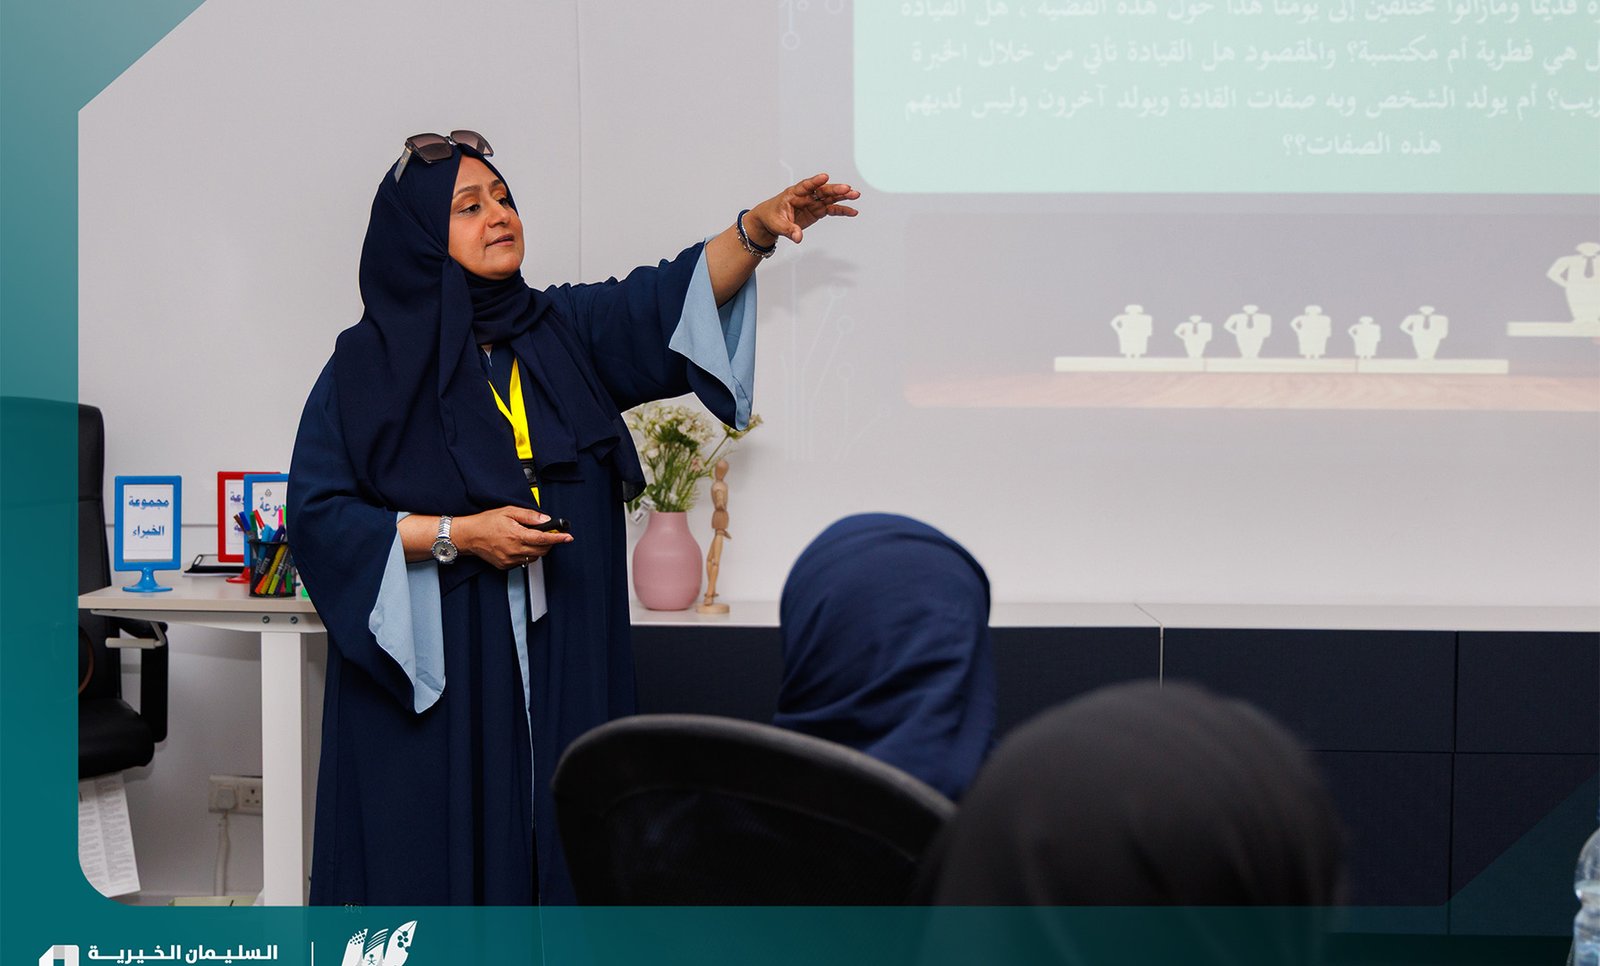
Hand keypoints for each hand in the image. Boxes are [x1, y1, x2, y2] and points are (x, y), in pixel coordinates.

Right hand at [453, 506, 572, 569]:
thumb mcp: (508, 511)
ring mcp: (510, 559)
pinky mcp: (505, 565)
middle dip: (549, 543)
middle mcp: (514, 549)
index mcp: (516, 535)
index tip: (568, 537)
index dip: (558, 538)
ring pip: (533, 558)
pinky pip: (522, 562)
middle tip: (548, 535)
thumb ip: (529, 516)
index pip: (543, 539)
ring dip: (538, 549)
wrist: (468, 535)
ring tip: (530, 539)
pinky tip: (519, 546)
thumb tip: (545, 519)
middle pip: (542, 551)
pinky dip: (526, 555)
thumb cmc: (486, 522)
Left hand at [745, 172, 859, 246]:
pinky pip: (831, 209)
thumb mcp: (777, 225)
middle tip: (847, 189)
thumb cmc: (772, 217)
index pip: (805, 186)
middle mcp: (806, 196)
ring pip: (830, 198)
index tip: (825, 177)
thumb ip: (788, 230)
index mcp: (793, 194)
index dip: (815, 181)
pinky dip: (842, 210)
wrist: (771, 221)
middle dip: (835, 189)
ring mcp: (813, 203)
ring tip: (855, 195)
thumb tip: (798, 237)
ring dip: (842, 196)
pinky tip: (852, 211)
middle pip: (822, 191)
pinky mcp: (817, 211)